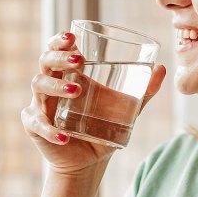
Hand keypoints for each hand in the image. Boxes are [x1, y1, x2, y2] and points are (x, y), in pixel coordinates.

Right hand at [21, 31, 165, 176]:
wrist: (89, 160)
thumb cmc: (103, 128)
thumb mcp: (126, 109)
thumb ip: (143, 91)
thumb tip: (162, 68)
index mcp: (69, 76)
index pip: (57, 50)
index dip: (60, 41)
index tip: (72, 37)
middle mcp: (51, 86)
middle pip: (45, 62)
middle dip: (58, 58)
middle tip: (78, 60)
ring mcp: (41, 105)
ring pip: (39, 86)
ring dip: (56, 87)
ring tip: (76, 90)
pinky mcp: (35, 127)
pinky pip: (38, 125)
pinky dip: (49, 130)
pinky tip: (64, 136)